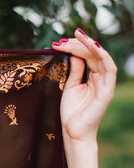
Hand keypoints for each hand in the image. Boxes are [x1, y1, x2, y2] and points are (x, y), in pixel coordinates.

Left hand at [52, 29, 116, 143]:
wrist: (73, 131)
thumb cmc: (72, 111)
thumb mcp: (70, 86)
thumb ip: (75, 70)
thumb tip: (74, 53)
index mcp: (93, 77)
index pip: (87, 56)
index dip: (75, 46)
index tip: (59, 42)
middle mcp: (101, 78)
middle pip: (93, 54)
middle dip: (78, 43)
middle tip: (63, 39)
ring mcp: (105, 84)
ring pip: (101, 58)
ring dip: (89, 45)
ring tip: (77, 36)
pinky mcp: (106, 91)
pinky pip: (109, 69)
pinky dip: (102, 56)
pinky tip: (92, 46)